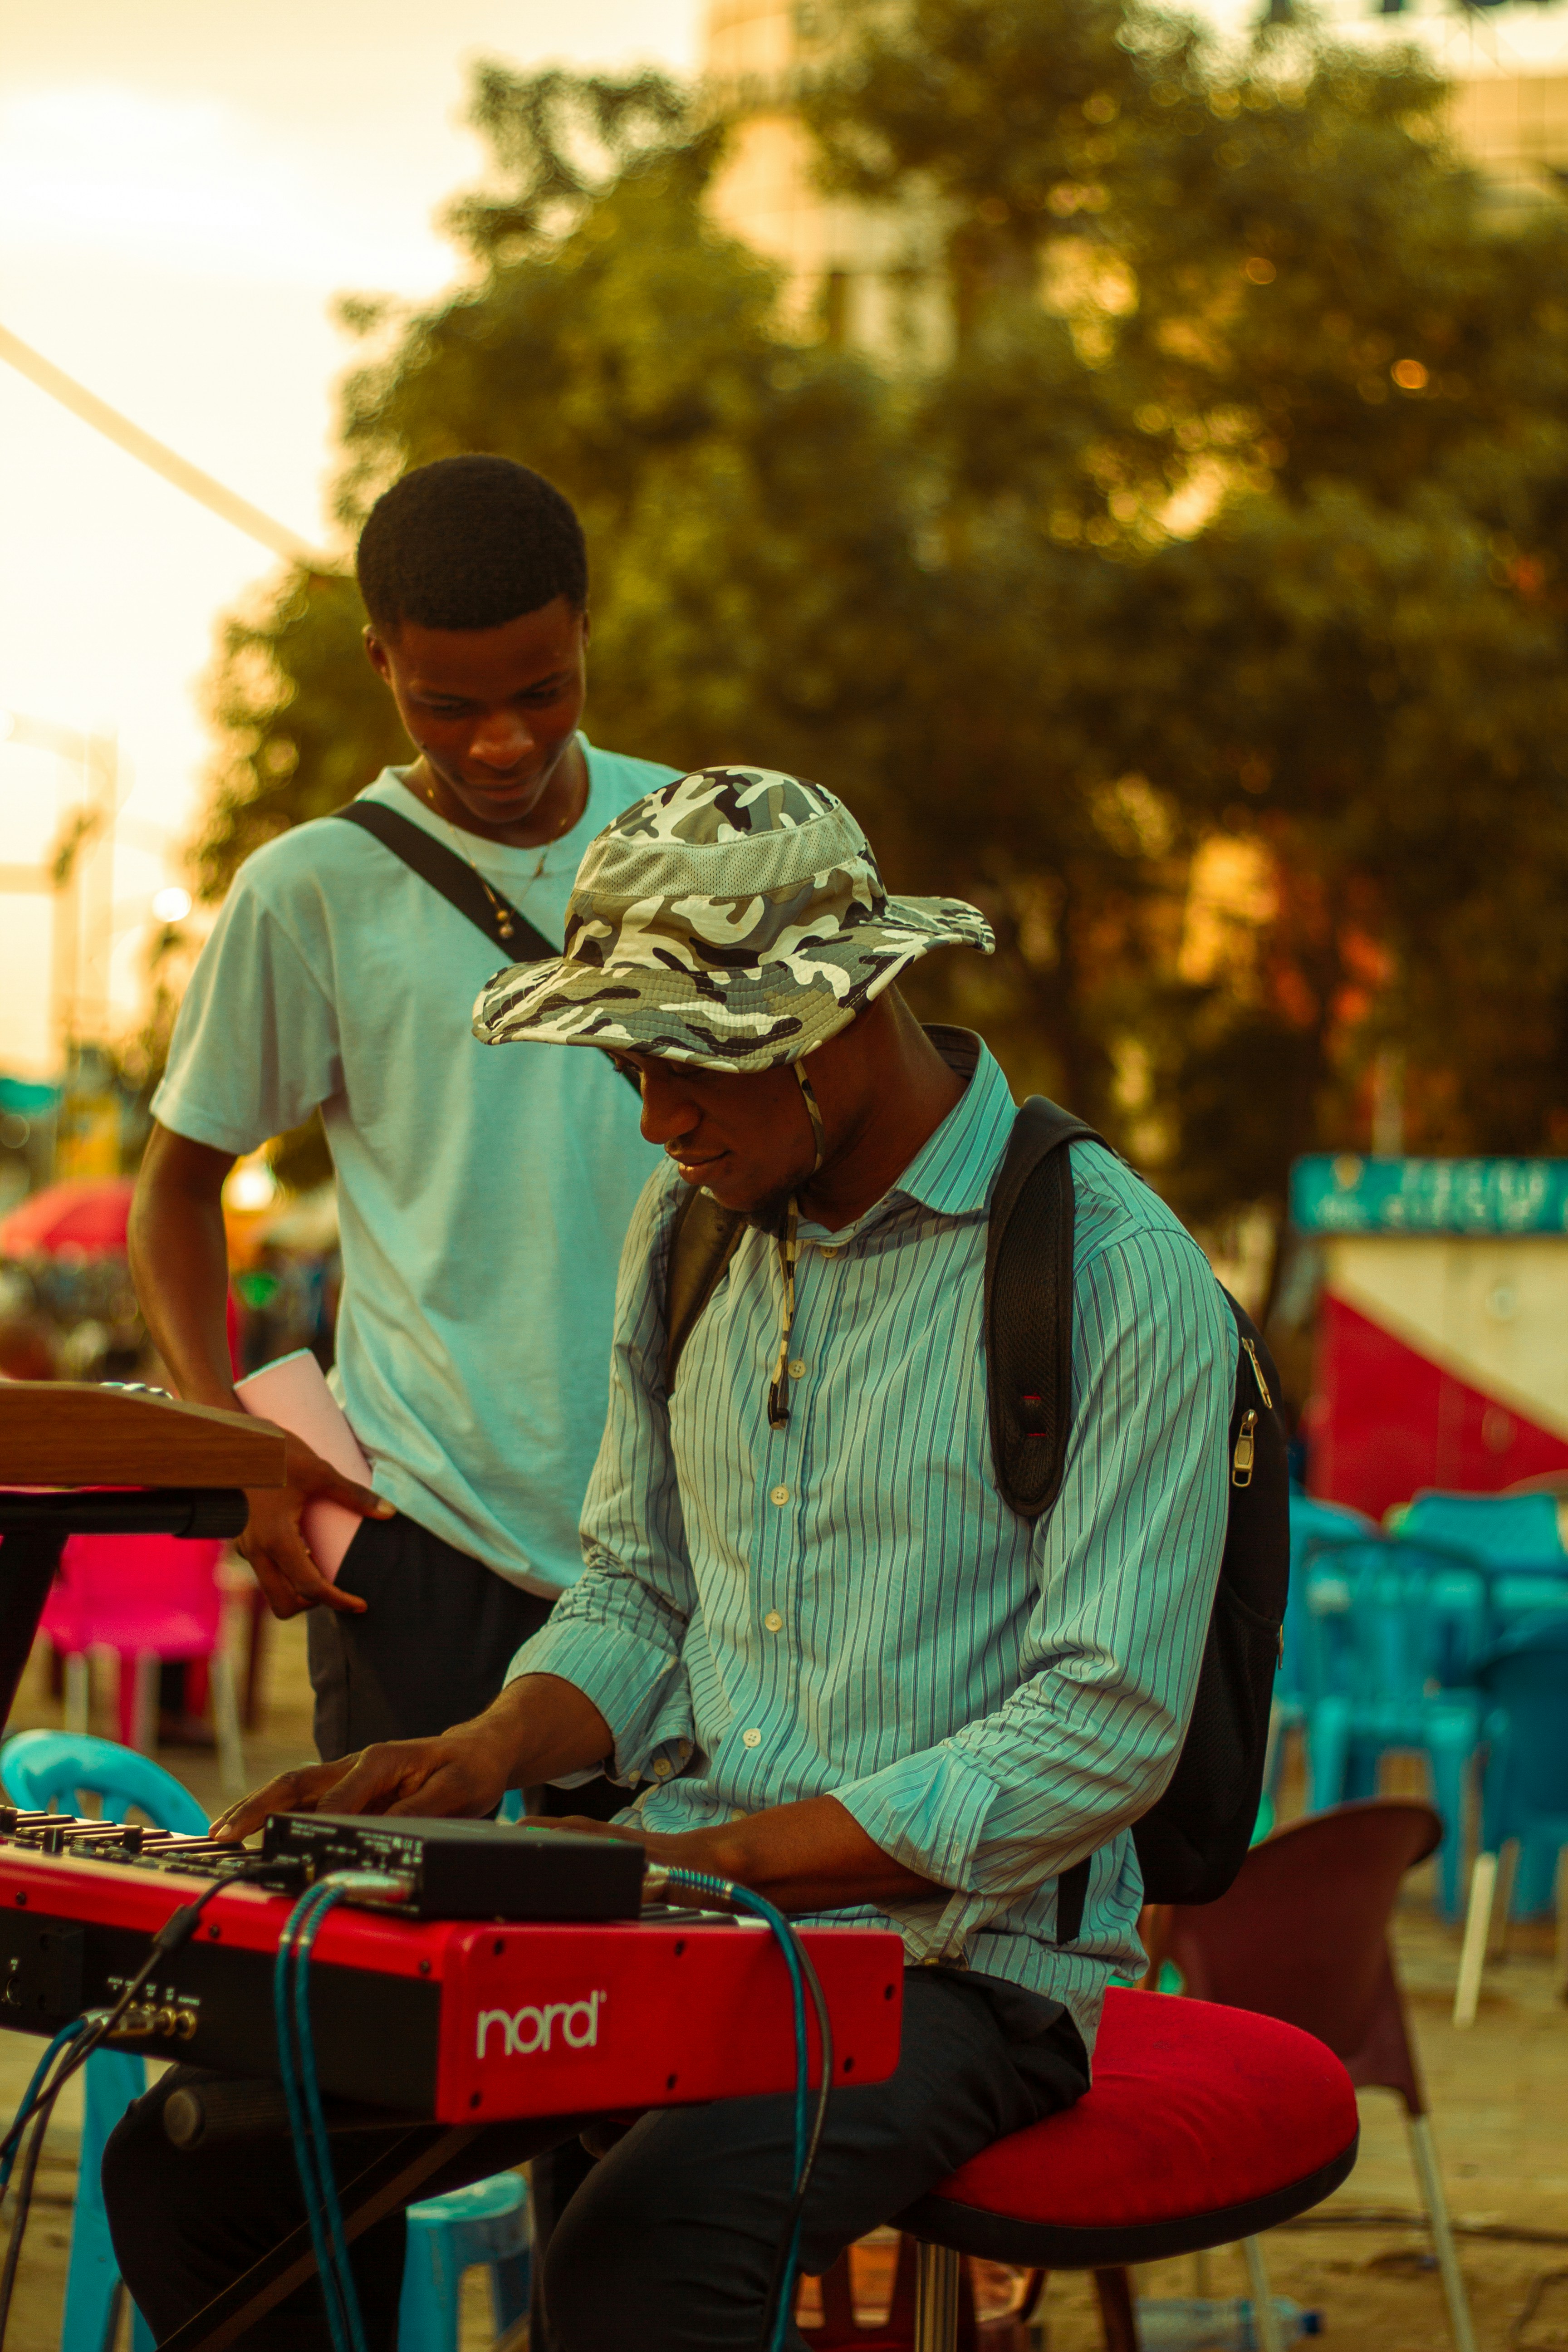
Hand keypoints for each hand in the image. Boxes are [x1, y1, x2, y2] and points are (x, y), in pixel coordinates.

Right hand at [213, 1725, 514, 1840]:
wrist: (478, 1752)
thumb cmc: (468, 1770)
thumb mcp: (454, 1792)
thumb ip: (416, 1812)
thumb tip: (380, 1836)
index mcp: (380, 1761)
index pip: (338, 1796)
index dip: (314, 1823)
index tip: (289, 1848)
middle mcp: (357, 1764)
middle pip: (296, 1784)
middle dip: (257, 1807)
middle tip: (223, 1832)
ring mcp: (349, 1776)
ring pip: (293, 1791)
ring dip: (256, 1809)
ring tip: (221, 1832)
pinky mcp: (349, 1790)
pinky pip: (305, 1801)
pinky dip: (275, 1815)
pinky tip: (252, 1831)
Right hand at [238, 1430, 392, 1618]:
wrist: (234, 1441)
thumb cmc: (277, 1454)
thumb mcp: (320, 1472)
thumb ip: (355, 1496)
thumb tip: (390, 1513)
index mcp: (276, 1538)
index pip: (309, 1587)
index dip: (338, 1601)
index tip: (361, 1605)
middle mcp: (256, 1550)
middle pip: (284, 1603)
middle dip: (314, 1603)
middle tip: (342, 1589)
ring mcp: (246, 1547)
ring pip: (272, 1591)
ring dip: (298, 1590)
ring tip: (326, 1568)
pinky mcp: (244, 1542)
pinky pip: (266, 1573)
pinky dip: (287, 1574)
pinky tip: (307, 1551)